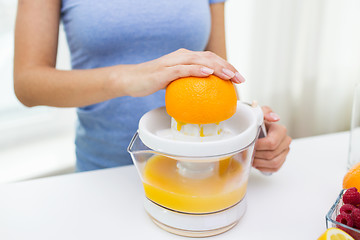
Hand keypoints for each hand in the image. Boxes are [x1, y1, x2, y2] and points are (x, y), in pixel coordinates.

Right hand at [111, 48, 244, 96]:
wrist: (131, 79)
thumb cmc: (152, 81)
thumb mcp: (175, 82)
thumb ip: (188, 83)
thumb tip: (204, 94)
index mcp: (185, 58)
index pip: (210, 59)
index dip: (226, 66)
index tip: (237, 77)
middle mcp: (181, 56)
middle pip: (209, 57)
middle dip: (227, 66)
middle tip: (239, 78)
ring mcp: (172, 62)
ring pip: (199, 61)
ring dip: (216, 67)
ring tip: (229, 75)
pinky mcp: (164, 71)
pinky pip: (183, 69)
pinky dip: (196, 70)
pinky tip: (208, 74)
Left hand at [252, 106, 291, 172]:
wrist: (256, 129)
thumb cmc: (257, 122)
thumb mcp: (258, 113)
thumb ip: (264, 112)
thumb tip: (275, 118)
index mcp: (280, 130)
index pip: (271, 143)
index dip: (258, 146)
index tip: (250, 144)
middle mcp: (285, 141)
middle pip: (271, 154)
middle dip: (257, 155)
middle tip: (248, 152)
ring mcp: (285, 151)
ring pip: (273, 163)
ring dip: (259, 162)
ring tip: (251, 158)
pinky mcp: (282, 159)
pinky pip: (274, 168)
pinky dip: (264, 167)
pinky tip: (257, 162)